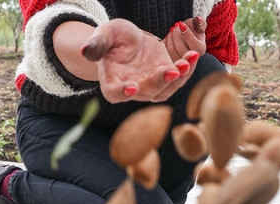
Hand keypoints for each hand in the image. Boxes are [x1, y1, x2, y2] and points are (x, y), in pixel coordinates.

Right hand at [81, 19, 199, 102]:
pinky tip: (193, 55)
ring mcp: (151, 86)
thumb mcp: (104, 35)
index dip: (122, 92)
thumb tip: (86, 50)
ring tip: (187, 61)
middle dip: (160, 82)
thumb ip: (97, 44)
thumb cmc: (112, 38)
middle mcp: (132, 90)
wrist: (128, 40)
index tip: (131, 87)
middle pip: (146, 92)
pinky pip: (178, 78)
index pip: (115, 93)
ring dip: (178, 78)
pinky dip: (187, 68)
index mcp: (112, 82)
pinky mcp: (165, 77)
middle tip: (172, 70)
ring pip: (165, 89)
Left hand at [163, 16, 205, 62]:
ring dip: (170, 37)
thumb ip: (200, 22)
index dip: (186, 33)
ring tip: (173, 30)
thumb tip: (198, 19)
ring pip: (171, 50)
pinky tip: (168, 36)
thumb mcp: (198, 25)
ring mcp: (180, 61)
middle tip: (176, 26)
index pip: (194, 44)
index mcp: (200, 49)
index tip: (181, 24)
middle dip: (176, 34)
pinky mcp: (170, 60)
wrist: (184, 36)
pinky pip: (164, 51)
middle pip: (181, 48)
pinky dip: (165, 41)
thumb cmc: (192, 30)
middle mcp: (191, 58)